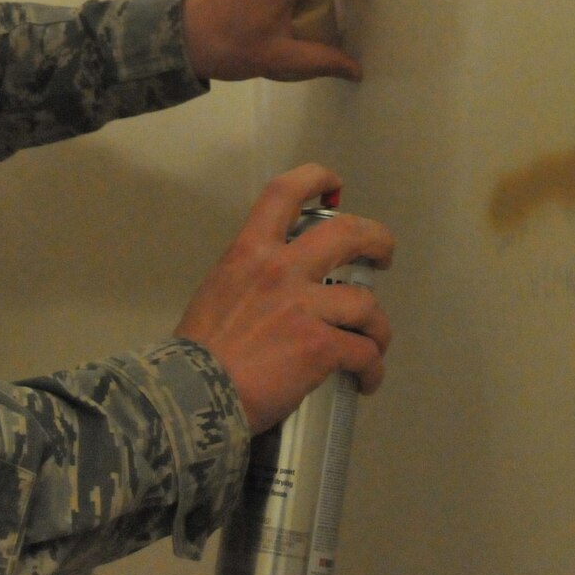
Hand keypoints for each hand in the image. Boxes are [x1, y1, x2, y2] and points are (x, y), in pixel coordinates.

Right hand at [174, 165, 394, 433]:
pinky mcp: (320, 346)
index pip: (285, 192)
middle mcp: (281, 269)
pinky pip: (364, 353)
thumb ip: (251, 280)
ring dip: (378, 327)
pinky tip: (366, 380)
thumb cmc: (197, 353)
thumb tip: (275, 294)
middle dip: (378, 241)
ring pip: (367, 304)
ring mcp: (304, 307)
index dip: (317, 179)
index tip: (334, 188)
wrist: (192, 395)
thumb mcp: (218, 292)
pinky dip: (372, 368)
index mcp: (250, 251)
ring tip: (374, 343)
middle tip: (382, 257)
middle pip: (349, 234)